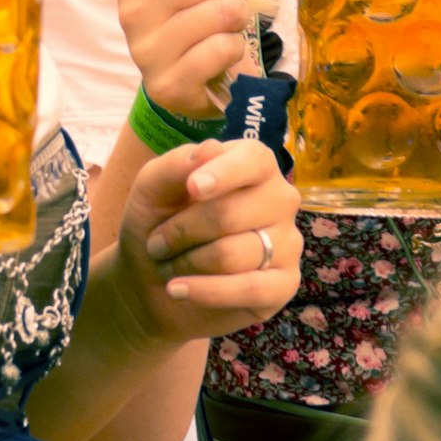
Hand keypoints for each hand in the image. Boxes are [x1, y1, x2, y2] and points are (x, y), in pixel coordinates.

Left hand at [93, 136, 300, 349]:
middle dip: (181, 232)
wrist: (152, 277)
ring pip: (233, 255)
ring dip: (187, 263)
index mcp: (254, 166)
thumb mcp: (152, 187)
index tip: (192, 187)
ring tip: (167, 264)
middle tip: (156, 243)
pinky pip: (250, 289)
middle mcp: (280, 200)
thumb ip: (176, 165)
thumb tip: (210, 149)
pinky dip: (206, 291)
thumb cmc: (158, 221)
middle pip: (230, 215)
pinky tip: (177, 290)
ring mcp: (288, 242)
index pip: (253, 161)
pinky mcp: (286, 284)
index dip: (224, 173)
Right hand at [114, 0, 288, 121]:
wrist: (182, 78)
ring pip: (227, 10)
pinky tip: (217, 54)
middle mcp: (132, 4)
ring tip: (221, 27)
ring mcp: (145, 46)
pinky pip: (224, 49)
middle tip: (226, 1)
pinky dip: (233, 50)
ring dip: (238, 20)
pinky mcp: (166, 82)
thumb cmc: (198, 7)